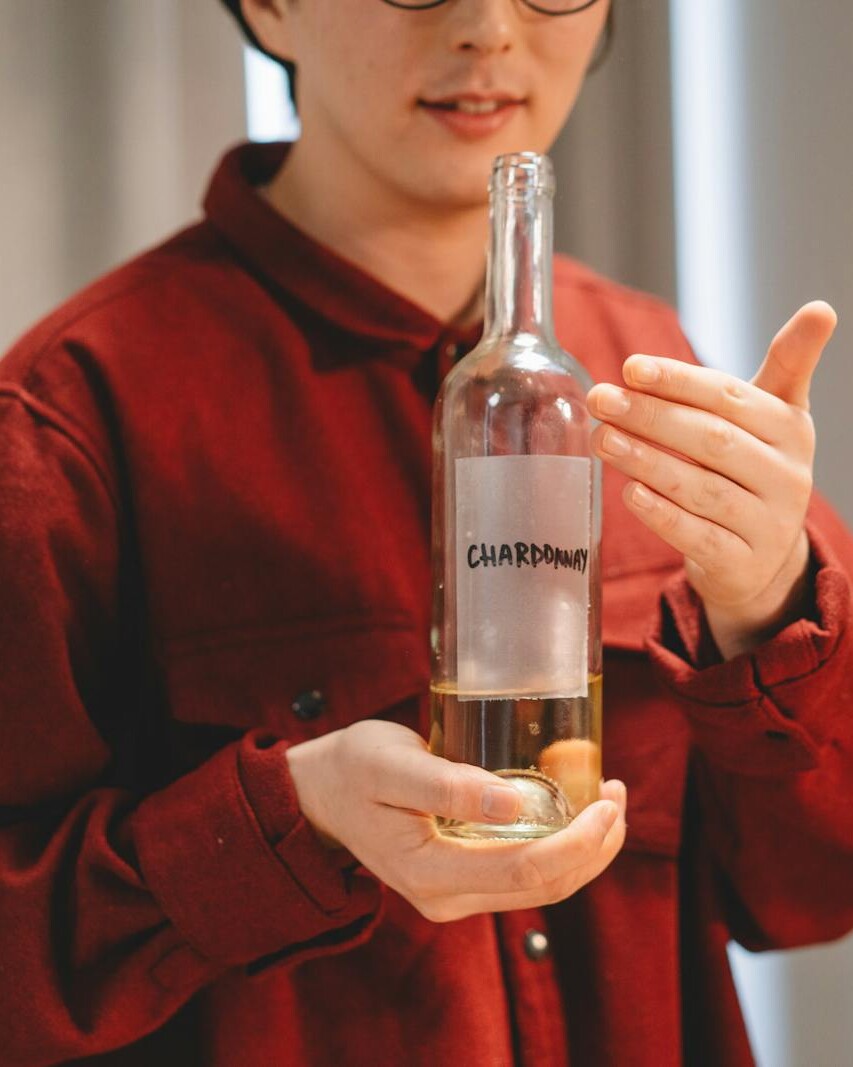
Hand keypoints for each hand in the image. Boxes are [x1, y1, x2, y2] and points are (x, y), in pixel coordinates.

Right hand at [285, 720, 626, 922]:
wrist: (319, 793)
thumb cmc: (351, 769)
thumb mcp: (390, 764)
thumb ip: (445, 784)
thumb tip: (513, 802)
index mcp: (431, 874)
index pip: (527, 872)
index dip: (579, 842)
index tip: (607, 801)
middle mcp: (448, 896)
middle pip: (545, 887)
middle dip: (594, 846)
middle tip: (617, 794)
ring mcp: (455, 892)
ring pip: (541, 886)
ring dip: (584, 849)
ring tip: (608, 800)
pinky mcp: (462, 877)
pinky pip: (524, 872)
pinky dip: (559, 845)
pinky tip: (573, 810)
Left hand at [587, 301, 837, 659]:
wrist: (762, 557)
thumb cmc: (754, 469)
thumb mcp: (774, 417)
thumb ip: (787, 364)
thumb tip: (822, 309)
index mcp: (791, 429)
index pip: (730, 397)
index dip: (678, 380)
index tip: (629, 367)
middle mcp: (787, 476)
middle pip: (712, 439)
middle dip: (651, 417)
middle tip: (600, 400)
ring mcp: (767, 524)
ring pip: (702, 488)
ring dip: (647, 461)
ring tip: (604, 440)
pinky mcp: (741, 563)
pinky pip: (697, 536)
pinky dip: (661, 514)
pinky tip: (629, 494)